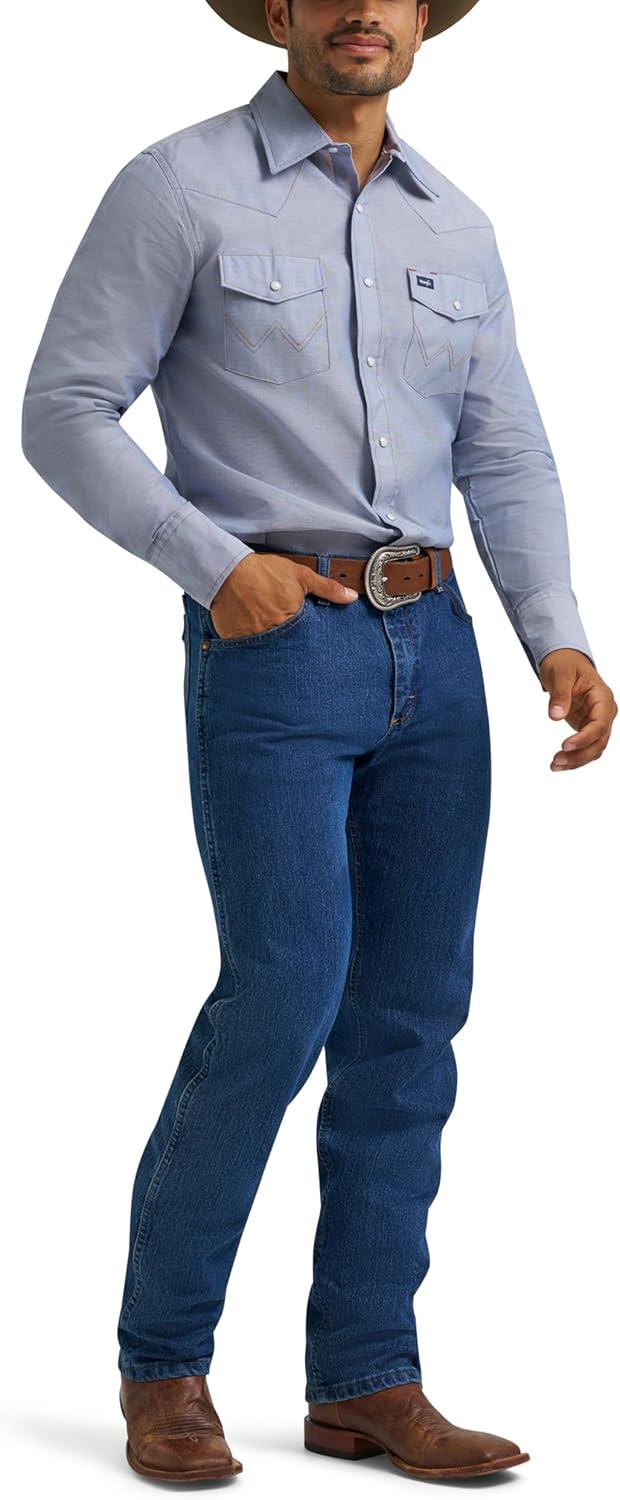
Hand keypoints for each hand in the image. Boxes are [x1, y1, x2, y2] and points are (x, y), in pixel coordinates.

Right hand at [210, 552, 357, 639]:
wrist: (227, 571)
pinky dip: (249, 647)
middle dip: (289, 648)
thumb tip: (351, 598)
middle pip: (287, 649)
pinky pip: (246, 651)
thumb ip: (327, 588)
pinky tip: (250, 638)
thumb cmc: (264, 572)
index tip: (306, 641)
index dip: (307, 641)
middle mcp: (274, 634)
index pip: (306, 641)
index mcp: (293, 620)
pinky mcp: (236, 642)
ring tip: (268, 639)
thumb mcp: (300, 575)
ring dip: (270, 649)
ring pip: (267, 652)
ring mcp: (254, 640)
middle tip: (287, 642)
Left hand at [538, 648, 616, 770]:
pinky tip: (558, 764)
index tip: (565, 745)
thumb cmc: (565, 664)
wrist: (565, 662)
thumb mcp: (561, 673)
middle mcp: (604, 712)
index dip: (584, 738)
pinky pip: (585, 748)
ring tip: (554, 765)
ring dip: (576, 760)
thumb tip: (555, 716)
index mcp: (602, 698)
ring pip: (594, 749)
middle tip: (556, 760)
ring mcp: (597, 722)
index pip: (600, 724)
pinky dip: (574, 757)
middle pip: (599, 741)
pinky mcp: (587, 728)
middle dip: (580, 755)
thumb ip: (560, 694)